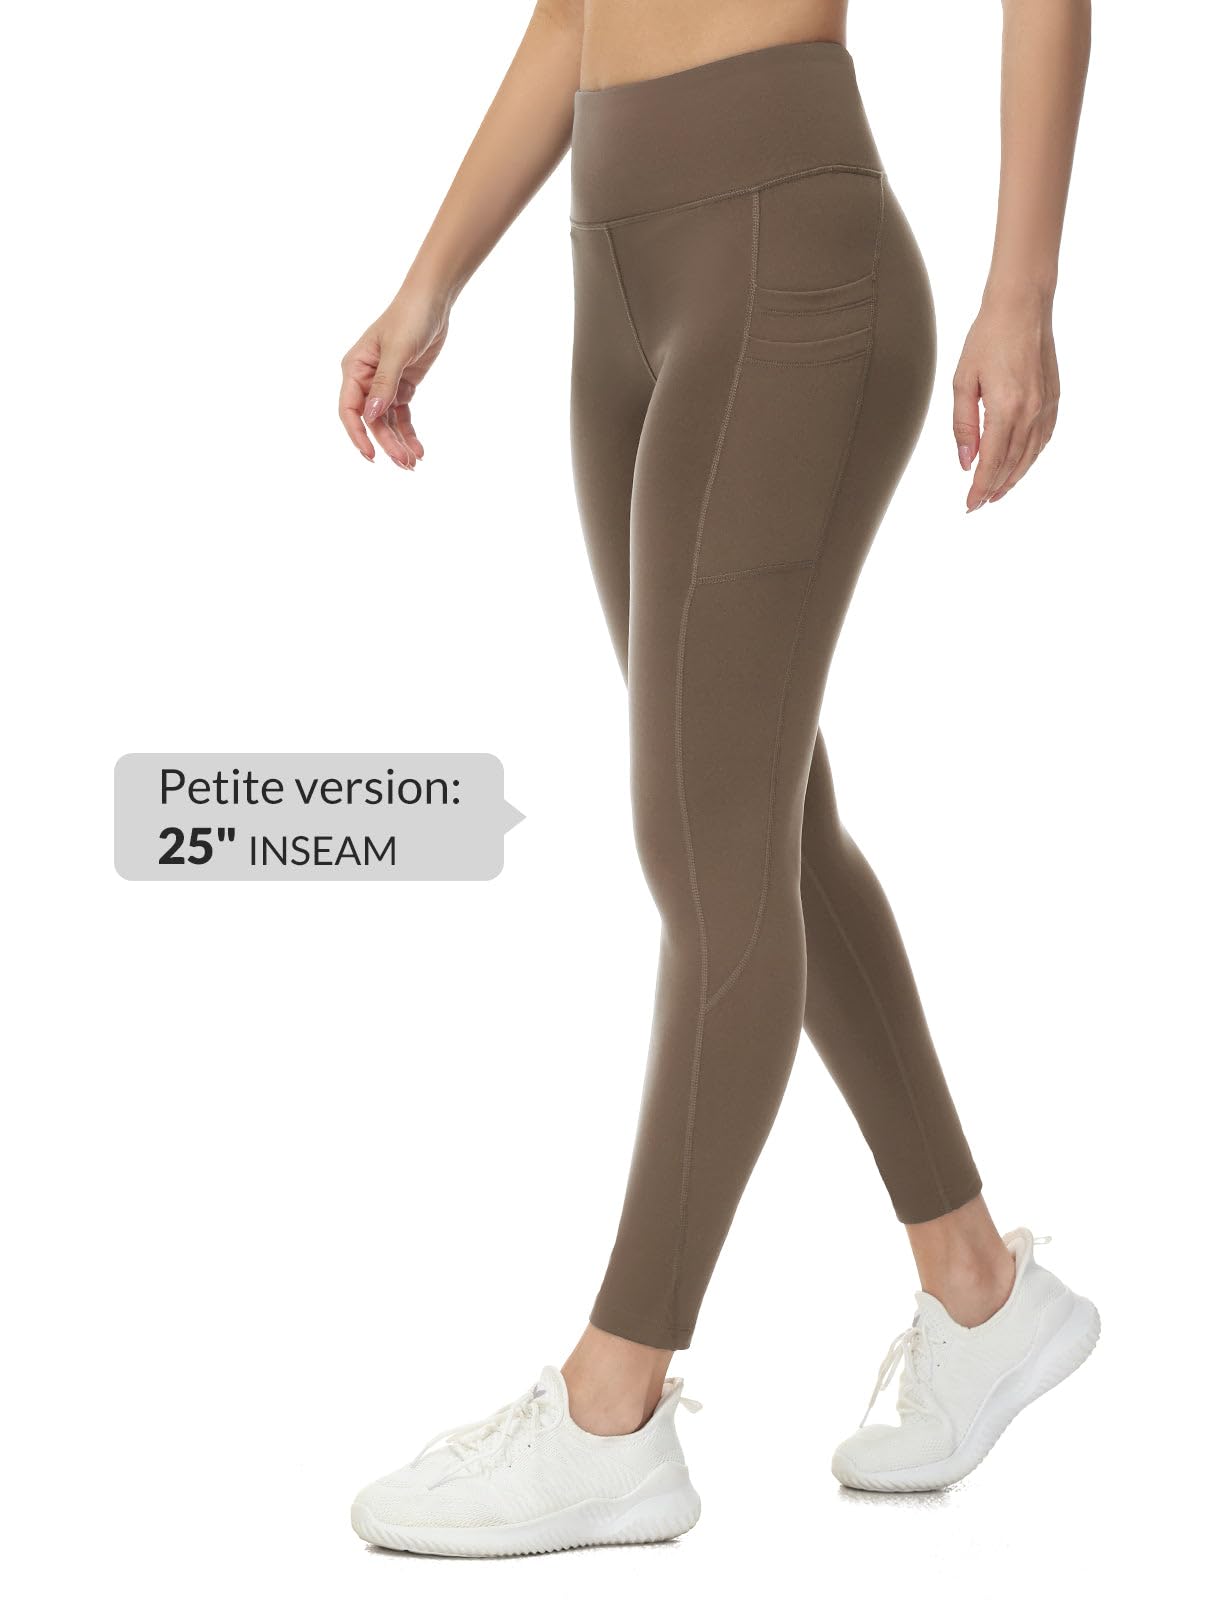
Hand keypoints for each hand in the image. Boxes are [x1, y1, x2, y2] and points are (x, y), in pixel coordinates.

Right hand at [339, 289, 449, 468]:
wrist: (432, 302)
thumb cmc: (409, 318)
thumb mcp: (397, 350)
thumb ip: (385, 384)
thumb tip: (372, 415)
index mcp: (355, 368)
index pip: (349, 409)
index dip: (358, 434)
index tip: (372, 455)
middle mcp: (365, 379)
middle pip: (372, 420)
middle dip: (387, 443)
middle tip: (404, 464)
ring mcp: (384, 384)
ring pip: (387, 422)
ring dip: (398, 443)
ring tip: (413, 464)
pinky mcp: (402, 386)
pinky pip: (402, 416)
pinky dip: (408, 433)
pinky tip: (418, 450)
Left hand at [952, 288, 1059, 511]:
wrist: (1023, 307)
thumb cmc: (987, 338)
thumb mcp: (963, 381)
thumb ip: (963, 424)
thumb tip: (965, 461)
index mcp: (1006, 408)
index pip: (991, 462)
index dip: (979, 488)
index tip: (969, 505)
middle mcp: (1030, 411)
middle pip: (1012, 464)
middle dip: (994, 488)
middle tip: (978, 504)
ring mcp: (1046, 405)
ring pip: (1030, 456)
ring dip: (1013, 478)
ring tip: (997, 492)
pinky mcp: (1054, 398)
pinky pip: (1044, 438)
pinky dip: (1031, 457)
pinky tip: (1021, 464)